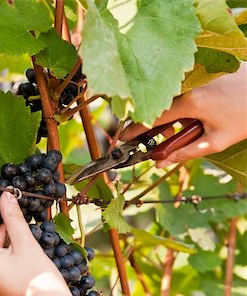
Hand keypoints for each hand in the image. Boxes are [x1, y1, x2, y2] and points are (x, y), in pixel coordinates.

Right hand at [120, 62, 246, 167]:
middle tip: (162, 139)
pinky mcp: (205, 69)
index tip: (124, 140)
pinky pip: (186, 88)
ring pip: (174, 98)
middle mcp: (190, 85)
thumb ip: (184, 153)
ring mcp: (197, 74)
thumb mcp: (215, 142)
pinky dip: (187, 102)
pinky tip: (204, 110)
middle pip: (161, 108)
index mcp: (190, 103)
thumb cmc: (246, 117)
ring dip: (176, 114)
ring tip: (196, 124)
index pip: (153, 119)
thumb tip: (160, 164)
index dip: (136, 131)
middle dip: (160, 127)